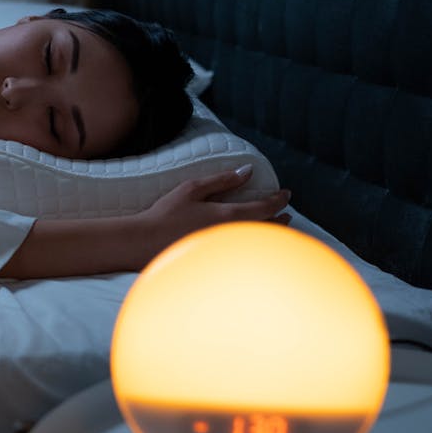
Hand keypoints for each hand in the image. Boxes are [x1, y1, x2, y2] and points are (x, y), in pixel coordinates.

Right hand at [138, 165, 291, 256]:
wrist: (144, 244)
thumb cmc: (166, 214)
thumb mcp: (192, 189)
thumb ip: (222, 180)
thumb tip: (248, 171)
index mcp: (227, 216)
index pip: (265, 208)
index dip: (279, 200)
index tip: (286, 194)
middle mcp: (231, 235)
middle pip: (266, 229)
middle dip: (279, 220)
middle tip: (287, 215)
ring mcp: (224, 251)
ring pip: (256, 243)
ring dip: (268, 234)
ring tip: (274, 227)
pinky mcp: (215, 261)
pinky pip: (242, 253)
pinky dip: (252, 246)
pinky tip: (250, 243)